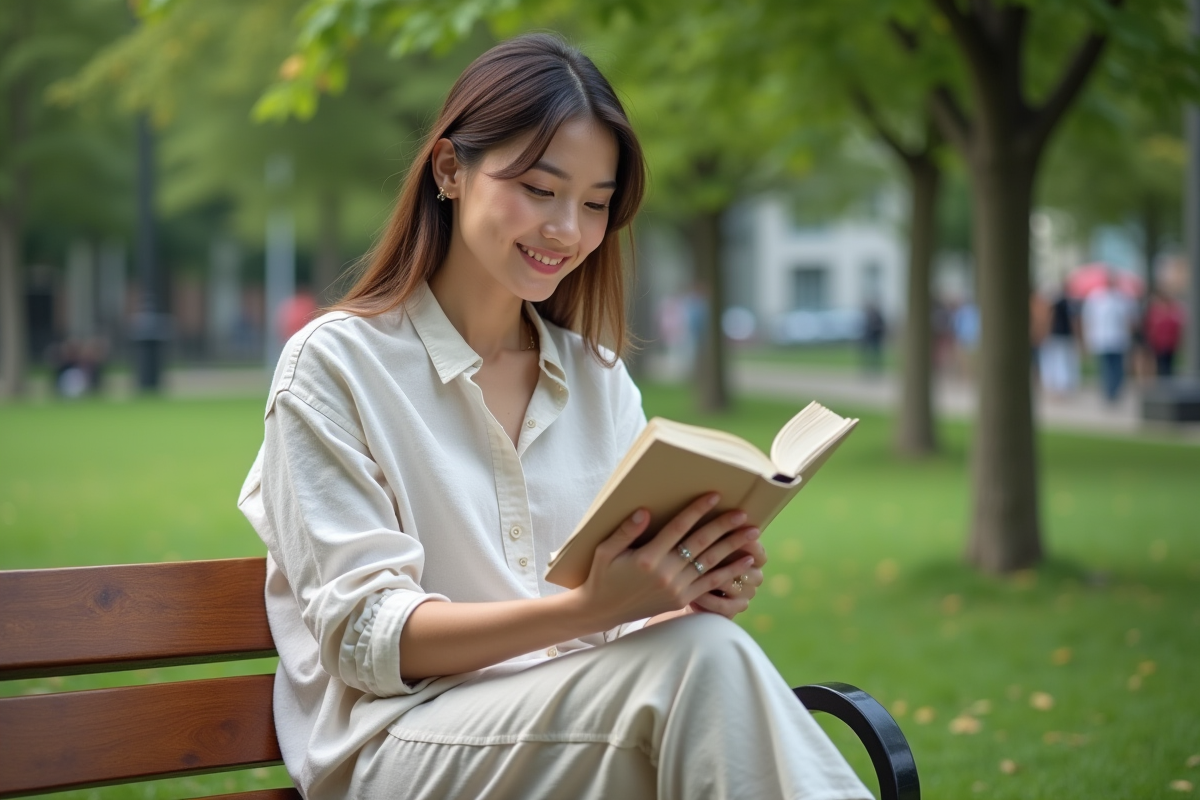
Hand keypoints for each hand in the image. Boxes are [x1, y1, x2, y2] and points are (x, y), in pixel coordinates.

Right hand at [573, 492, 757, 628]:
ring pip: (710, 563)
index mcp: (646, 558)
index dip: (697, 510)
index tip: (714, 496)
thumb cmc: (602, 575)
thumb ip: (625, 531)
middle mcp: (664, 574)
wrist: (602, 611)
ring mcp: (675, 589)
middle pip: (700, 544)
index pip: (678, 528)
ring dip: (733, 547)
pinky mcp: (680, 600)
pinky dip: (730, 573)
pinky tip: (746, 562)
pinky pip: (710, 584)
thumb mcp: (605, 550)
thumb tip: (645, 510)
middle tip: (742, 513)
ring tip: (752, 534)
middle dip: (723, 527)